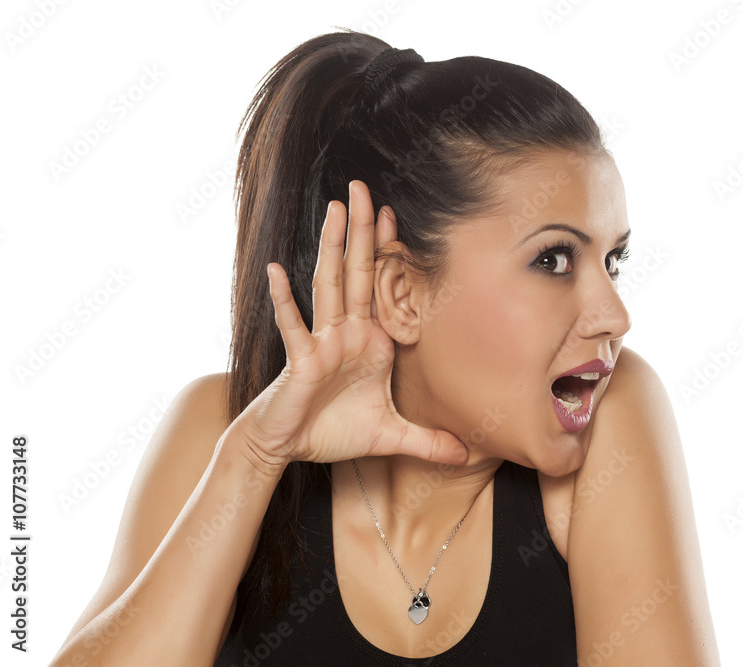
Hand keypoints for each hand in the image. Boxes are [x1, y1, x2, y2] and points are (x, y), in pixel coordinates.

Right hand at [231, 180, 467, 473]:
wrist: (289, 448)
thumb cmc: (333, 431)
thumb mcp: (390, 436)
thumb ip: (427, 441)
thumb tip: (465, 455)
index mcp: (370, 341)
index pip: (381, 288)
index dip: (388, 252)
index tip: (398, 214)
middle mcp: (346, 333)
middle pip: (357, 272)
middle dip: (363, 231)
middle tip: (365, 188)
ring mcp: (323, 342)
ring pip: (330, 286)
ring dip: (333, 248)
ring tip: (335, 210)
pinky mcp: (301, 361)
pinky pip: (293, 326)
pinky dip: (284, 300)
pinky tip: (276, 271)